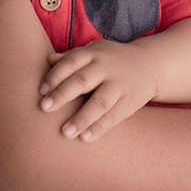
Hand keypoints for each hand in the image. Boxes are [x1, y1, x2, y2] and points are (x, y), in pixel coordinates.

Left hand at [40, 40, 157, 141]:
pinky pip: (114, 116)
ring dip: (81, 117)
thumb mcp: (94, 51)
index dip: (55, 75)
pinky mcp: (130, 101)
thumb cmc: (112, 60)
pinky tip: (85, 138)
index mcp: (94, 54)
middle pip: (82, 80)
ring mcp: (120, 85)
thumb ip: (72, 56)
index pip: (71, 62)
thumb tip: (48, 59)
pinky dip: (99, 127)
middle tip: (43, 108)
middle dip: (62, 94)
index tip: (41, 92)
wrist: (149, 64)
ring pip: (100, 101)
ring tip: (65, 132)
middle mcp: (106, 67)